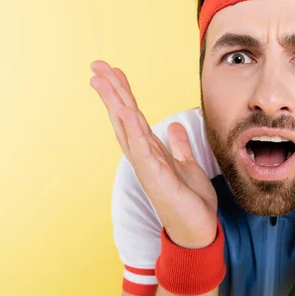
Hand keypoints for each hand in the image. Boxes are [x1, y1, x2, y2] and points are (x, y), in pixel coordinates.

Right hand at [90, 60, 217, 248]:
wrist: (197, 230)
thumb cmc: (189, 201)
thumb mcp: (187, 166)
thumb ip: (179, 146)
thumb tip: (172, 126)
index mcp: (151, 151)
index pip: (133, 116)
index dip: (123, 93)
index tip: (113, 71)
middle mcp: (144, 156)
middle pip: (124, 117)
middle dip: (112, 90)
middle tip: (97, 65)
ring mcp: (146, 166)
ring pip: (128, 128)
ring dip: (115, 103)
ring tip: (102, 80)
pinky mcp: (155, 177)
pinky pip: (142, 148)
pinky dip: (133, 129)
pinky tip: (125, 111)